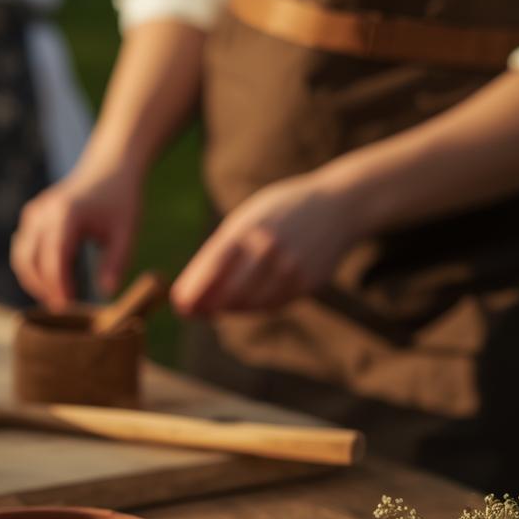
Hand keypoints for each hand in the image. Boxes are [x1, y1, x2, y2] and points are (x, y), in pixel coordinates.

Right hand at [10, 168, 143, 309]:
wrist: (108, 167)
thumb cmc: (119, 200)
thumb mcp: (126, 231)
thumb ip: (116, 262)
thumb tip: (106, 293)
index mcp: (66, 214)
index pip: (54, 257)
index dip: (58, 284)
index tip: (67, 306)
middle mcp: (43, 213)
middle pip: (30, 260)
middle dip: (43, 288)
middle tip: (63, 309)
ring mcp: (33, 214)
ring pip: (22, 257)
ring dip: (34, 281)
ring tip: (57, 299)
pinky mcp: (31, 217)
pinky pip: (23, 250)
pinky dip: (33, 269)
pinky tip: (52, 283)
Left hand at [170, 168, 367, 315]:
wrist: (340, 206)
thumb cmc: (282, 211)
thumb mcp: (248, 217)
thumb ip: (222, 249)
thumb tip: (191, 287)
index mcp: (249, 228)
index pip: (212, 267)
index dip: (193, 291)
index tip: (179, 304)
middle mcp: (269, 250)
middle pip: (229, 293)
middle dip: (206, 307)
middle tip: (193, 312)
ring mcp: (291, 269)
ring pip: (249, 304)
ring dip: (228, 310)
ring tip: (215, 308)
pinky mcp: (307, 284)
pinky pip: (272, 305)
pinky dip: (253, 307)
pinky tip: (243, 303)